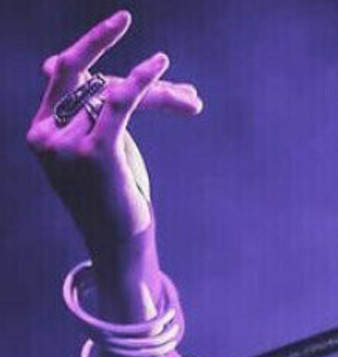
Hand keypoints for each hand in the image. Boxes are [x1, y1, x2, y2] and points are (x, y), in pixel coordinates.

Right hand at [26, 11, 200, 258]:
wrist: (119, 248)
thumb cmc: (115, 203)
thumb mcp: (101, 152)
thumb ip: (100, 117)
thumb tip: (114, 85)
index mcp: (39, 132)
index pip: (64, 73)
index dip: (92, 44)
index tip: (120, 22)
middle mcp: (46, 135)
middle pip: (93, 81)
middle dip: (136, 79)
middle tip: (172, 71)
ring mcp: (66, 145)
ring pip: (115, 94)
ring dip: (161, 96)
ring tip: (193, 101)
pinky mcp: (94, 153)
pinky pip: (117, 102)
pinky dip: (140, 81)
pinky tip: (159, 64)